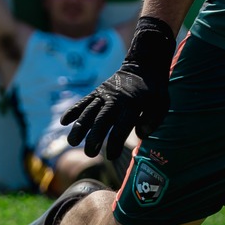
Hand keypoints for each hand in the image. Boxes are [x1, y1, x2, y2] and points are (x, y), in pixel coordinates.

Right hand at [63, 15, 175, 159]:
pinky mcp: (97, 92)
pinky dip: (73, 110)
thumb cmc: (154, 92)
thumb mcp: (161, 105)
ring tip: (72, 142)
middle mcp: (115, 100)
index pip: (121, 128)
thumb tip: (141, 134)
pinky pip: (83, 102)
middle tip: (90, 154)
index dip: (115, 144)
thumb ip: (152, 121)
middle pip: (101, 121)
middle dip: (94, 138)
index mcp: (132, 106)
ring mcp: (104, 95)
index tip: (111, 157)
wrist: (143, 67)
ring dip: (79, 127)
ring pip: (88, 112)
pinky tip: (63, 122)